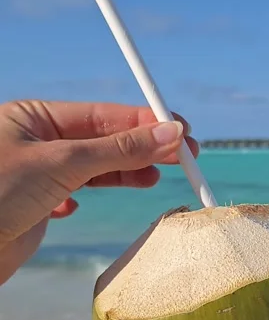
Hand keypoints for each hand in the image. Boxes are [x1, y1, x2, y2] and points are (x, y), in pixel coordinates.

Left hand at [0, 99, 197, 282]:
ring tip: (155, 177)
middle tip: (183, 156)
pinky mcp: (37, 205)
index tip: (180, 130)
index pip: (102, 114)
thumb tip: (169, 133)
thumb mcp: (63, 163)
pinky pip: (75, 192)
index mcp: (34, 117)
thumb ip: (118, 150)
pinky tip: (89, 201)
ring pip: (92, 167)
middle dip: (141, 147)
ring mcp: (36, 173)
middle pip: (102, 139)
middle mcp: (36, 141)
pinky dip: (91, 194)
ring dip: (124, 172)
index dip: (144, 121)